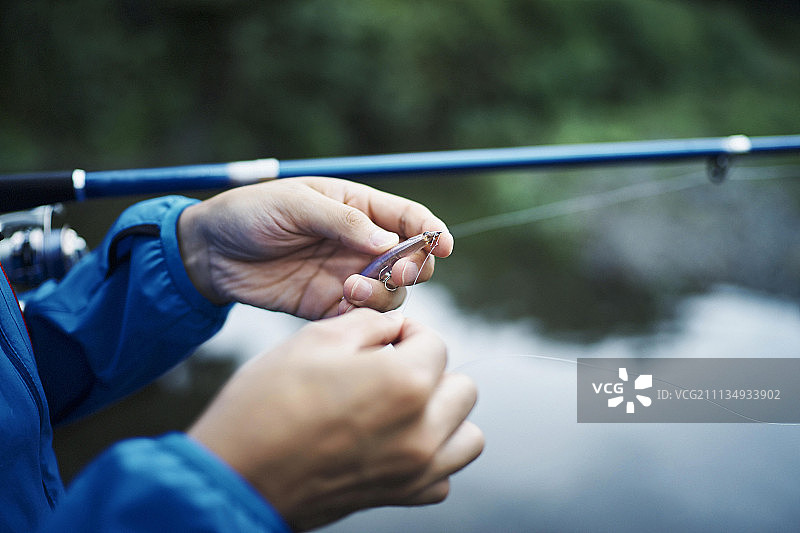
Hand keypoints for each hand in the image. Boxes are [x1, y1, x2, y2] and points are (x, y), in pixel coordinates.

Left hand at [177, 177, 452, 317]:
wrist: (211, 252)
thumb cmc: (252, 213)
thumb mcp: (295, 204)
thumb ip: (342, 221)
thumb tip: (387, 241)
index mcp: (358, 207)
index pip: (408, 217)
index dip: (432, 231)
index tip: (444, 246)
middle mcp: (360, 243)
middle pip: (410, 259)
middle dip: (414, 267)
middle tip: (398, 272)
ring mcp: (347, 275)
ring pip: (391, 292)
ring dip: (382, 294)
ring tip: (349, 290)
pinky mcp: (329, 305)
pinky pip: (361, 317)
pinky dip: (361, 318)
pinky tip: (340, 309)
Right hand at [188, 309, 483, 530]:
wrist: (237, 473)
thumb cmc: (267, 402)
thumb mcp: (315, 340)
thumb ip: (370, 325)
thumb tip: (395, 326)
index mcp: (405, 383)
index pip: (435, 344)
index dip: (409, 332)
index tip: (386, 337)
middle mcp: (422, 430)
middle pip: (461, 388)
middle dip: (431, 370)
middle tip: (391, 368)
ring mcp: (415, 470)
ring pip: (467, 436)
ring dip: (444, 414)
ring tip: (404, 406)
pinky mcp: (400, 496)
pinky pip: (443, 476)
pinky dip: (431, 457)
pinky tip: (396, 442)